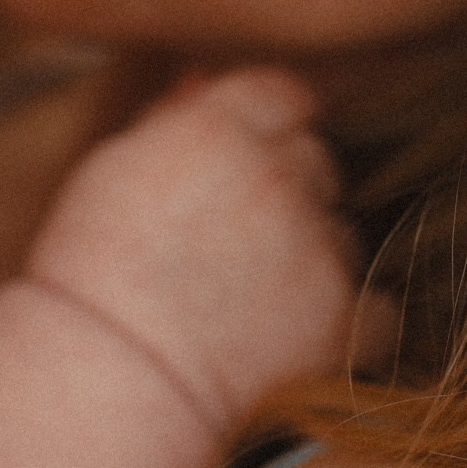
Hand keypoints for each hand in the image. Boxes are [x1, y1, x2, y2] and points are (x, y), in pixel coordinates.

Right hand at [24, 68, 358, 430]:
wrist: (102, 384)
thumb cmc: (88, 278)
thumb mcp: (112, 172)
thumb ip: (169, 119)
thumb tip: (206, 83)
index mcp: (219, 129)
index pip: (283, 94)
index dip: (270, 126)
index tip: (248, 161)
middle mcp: (279, 177)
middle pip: (316, 161)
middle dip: (287, 191)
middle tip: (234, 243)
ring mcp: (318, 249)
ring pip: (342, 234)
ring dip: (313, 257)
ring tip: (247, 305)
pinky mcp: (344, 320)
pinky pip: (378, 311)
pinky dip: (352, 326)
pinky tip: (302, 343)